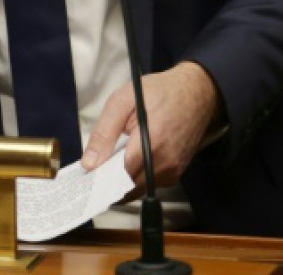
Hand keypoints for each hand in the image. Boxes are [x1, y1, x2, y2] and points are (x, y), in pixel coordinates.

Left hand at [80, 61, 220, 193]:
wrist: (196, 91)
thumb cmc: (160, 91)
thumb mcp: (123, 101)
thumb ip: (104, 133)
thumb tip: (89, 164)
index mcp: (150, 143)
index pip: (117, 178)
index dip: (99, 179)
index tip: (86, 177)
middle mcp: (165, 163)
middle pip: (127, 188)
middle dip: (109, 182)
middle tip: (97, 168)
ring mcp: (173, 170)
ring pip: (139, 190)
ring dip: (124, 182)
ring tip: (116, 161)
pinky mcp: (177, 173)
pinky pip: (151, 185)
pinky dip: (138, 179)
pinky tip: (134, 160)